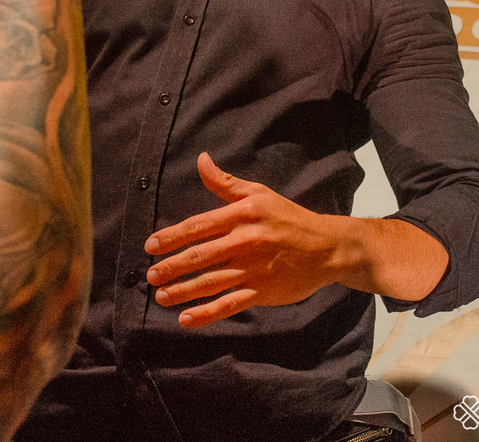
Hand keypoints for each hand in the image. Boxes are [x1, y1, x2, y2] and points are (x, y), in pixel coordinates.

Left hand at [144, 153, 351, 327]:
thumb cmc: (289, 217)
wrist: (327, 247)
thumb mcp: (259, 194)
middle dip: (171, 267)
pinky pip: (230, 304)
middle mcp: (245, 241)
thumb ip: (225, 183)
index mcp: (241, 216)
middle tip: (151, 276)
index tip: (150, 245)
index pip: (198, 226)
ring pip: (211, 282)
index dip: (171, 236)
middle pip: (200, 256)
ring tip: (161, 297)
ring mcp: (254, 268)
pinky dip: (207, 313)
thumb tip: (201, 160)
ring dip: (183, 291)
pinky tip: (186, 318)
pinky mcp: (263, 292)